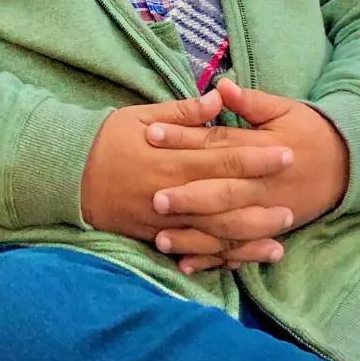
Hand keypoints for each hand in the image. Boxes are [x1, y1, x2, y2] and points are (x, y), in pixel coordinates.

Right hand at [80, 87, 296, 267]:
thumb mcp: (141, 116)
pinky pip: (192, 250)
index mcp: (174, 158)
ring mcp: (165, 220)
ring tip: (278, 242)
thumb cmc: (106, 140)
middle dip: (261, 205)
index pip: (225, 158)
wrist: (67, 175)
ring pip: (214, 234)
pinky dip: (217, 258)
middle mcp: (174, 192)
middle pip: (226, 201)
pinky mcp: (155, 237)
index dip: (258, 158)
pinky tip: (240, 262)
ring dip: (247, 240)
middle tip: (292, 206)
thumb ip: (183, 111)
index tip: (286, 155)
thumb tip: (218, 98)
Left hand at [144, 78, 349, 273]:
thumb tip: (221, 85)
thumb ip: (252, 101)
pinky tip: (186, 264)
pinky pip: (237, 249)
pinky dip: (212, 259)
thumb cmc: (309, 132)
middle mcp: (260, 185)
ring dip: (193, 236)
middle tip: (154, 200)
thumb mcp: (284, 109)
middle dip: (187, 198)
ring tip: (160, 240)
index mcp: (260, 150)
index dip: (183, 139)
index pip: (216, 144)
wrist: (347, 165)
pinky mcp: (268, 230)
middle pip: (220, 192)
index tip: (150, 134)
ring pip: (226, 228)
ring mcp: (264, 212)